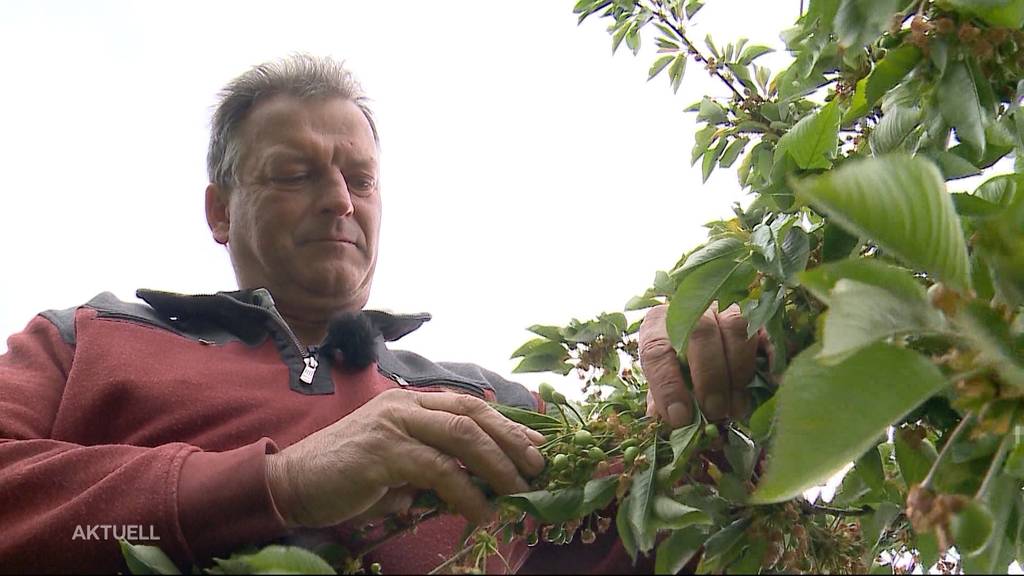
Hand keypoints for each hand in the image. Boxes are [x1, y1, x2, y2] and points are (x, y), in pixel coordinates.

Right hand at [265, 388, 545, 527]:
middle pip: (473, 414)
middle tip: (537, 468)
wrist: (292, 483)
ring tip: (519, 492)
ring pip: (462, 436)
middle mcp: (406, 405)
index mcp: (411, 402)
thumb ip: (433, 467)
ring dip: (498, 466)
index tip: (536, 447)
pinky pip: (438, 470)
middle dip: (511, 440)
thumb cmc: (347, 478)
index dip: (506, 425)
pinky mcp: (384, 452)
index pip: (469, 406)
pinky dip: (467, 493)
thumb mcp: (399, 468)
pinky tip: (481, 512)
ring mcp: (394, 424)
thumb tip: (476, 486)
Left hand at [639, 303, 760, 427]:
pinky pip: (766, 330)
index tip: (681, 418)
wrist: (701, 333)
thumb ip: (663, 401)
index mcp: (657, 325)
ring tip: (737, 407)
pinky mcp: (755, 313)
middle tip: (716, 412)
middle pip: (700, 334)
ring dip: (738, 371)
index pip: (657, 351)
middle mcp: (691, 310)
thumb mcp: (663, 379)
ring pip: (735, 327)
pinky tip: (772, 381)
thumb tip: (674, 429)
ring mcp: (725, 308)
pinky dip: (771, 355)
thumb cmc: (678, 362)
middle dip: (709, 378)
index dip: (669, 386)